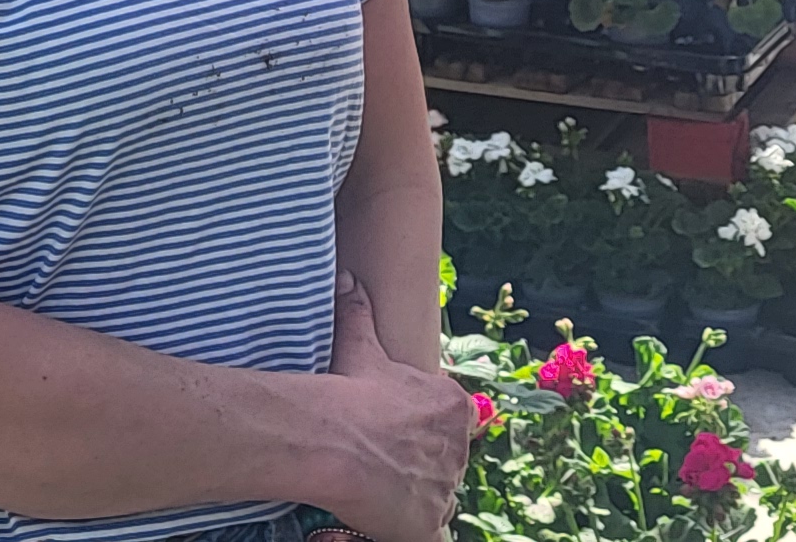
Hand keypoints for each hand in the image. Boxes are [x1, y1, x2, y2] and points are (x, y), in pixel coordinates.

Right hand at [308, 271, 476, 541]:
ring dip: (416, 499)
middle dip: (422, 466)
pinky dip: (417, 532)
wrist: (336, 439)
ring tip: (380, 494)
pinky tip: (394, 525)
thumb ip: (358, 312)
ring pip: (437, 498)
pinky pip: (433, 534)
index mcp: (453, 406)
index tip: (400, 434)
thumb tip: (348, 280)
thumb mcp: (359, 345)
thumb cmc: (350, 390)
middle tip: (384, 464)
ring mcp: (446, 489)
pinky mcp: (429, 524)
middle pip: (446, 463)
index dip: (427, 431)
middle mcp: (459, 448)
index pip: (455, 423)